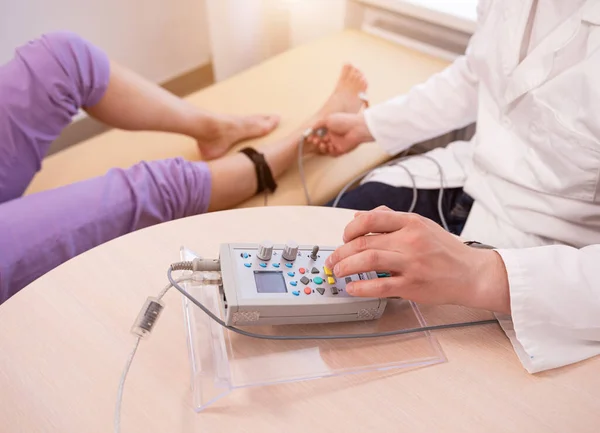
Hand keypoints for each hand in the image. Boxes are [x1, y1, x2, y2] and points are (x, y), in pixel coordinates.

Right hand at [310, 113, 372, 155]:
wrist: (356, 128)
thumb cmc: (343, 121)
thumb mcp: (328, 119)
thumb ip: (318, 124)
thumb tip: (311, 129)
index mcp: (330, 128)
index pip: (319, 134)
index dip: (313, 136)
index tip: (309, 138)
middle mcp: (333, 136)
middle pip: (321, 142)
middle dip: (316, 142)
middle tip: (315, 141)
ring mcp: (337, 143)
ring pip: (326, 148)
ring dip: (322, 147)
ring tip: (322, 144)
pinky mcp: (341, 150)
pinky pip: (332, 153)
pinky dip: (329, 151)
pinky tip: (330, 146)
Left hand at [325, 207, 510, 313]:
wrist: (472, 273)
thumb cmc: (446, 250)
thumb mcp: (421, 225)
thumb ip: (390, 219)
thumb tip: (359, 216)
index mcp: (410, 222)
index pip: (370, 219)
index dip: (350, 228)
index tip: (344, 237)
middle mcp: (409, 240)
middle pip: (363, 242)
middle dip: (341, 252)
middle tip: (333, 260)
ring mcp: (411, 263)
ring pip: (368, 261)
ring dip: (346, 267)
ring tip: (338, 272)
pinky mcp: (412, 285)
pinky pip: (380, 286)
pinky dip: (361, 287)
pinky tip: (352, 288)